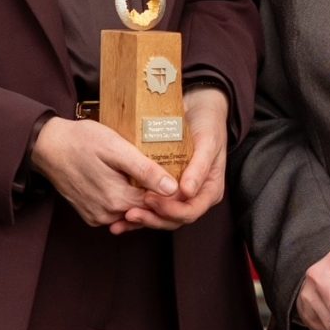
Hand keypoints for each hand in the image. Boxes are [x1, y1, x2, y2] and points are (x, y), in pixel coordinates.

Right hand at [30, 115, 177, 226]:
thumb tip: (173, 188)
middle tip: (169, 173)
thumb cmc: (81, 141)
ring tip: (152, 177)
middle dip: (160, 197)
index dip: (172, 192)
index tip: (181, 176)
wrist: (47, 147)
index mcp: (117, 199)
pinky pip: (117, 212)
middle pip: (146, 210)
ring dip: (143, 199)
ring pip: (132, 212)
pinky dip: (126, 201)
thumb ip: (144, 170)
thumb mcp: (116, 148)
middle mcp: (108, 214)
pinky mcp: (90, 214)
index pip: (158, 205)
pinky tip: (131, 183)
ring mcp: (97, 217)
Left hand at [116, 87, 228, 233]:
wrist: (200, 109)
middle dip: (152, 219)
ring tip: (120, 220)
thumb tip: (187, 191)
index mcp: (209, 190)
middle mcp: (195, 196)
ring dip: (143, 220)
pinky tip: (120, 219)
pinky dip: (139, 211)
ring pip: (162, 216)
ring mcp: (181, 193)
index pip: (190, 212)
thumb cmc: (207, 125)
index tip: (150, 199)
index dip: (170, 211)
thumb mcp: (207, 142)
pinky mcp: (167, 188)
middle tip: (130, 213)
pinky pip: (154, 205)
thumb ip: (200, 167)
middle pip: (174, 219)